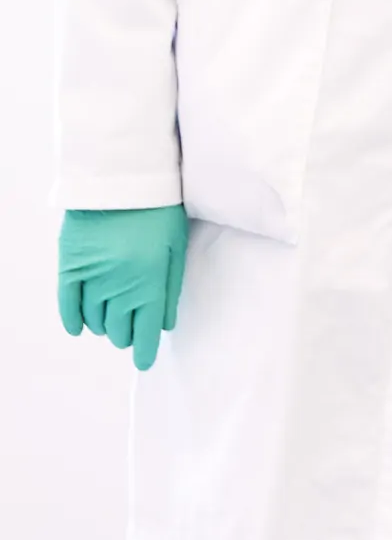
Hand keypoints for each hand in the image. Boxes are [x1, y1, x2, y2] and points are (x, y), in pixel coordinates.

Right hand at [58, 207, 189, 371]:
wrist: (121, 177)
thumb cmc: (158, 209)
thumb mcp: (175, 246)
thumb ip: (170, 286)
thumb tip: (165, 323)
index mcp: (150, 280)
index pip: (146, 330)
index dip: (145, 350)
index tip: (144, 362)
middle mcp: (118, 285)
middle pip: (118, 328)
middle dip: (127, 336)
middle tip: (132, 335)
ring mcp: (91, 276)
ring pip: (94, 319)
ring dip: (104, 327)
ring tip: (112, 326)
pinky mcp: (69, 265)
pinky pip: (67, 303)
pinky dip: (73, 320)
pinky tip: (80, 328)